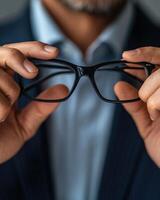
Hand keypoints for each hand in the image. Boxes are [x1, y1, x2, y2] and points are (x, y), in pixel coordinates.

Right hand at [0, 41, 67, 163]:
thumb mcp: (25, 125)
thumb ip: (41, 107)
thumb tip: (63, 88)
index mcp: (4, 83)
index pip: (18, 55)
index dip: (35, 49)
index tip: (55, 52)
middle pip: (6, 52)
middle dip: (21, 59)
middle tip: (33, 73)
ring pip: (0, 74)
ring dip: (9, 94)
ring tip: (3, 115)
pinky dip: (1, 109)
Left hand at [115, 47, 159, 166]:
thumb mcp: (147, 125)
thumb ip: (134, 105)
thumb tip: (119, 85)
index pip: (159, 60)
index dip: (143, 53)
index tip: (126, 56)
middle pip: (159, 65)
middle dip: (146, 86)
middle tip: (149, 107)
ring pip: (159, 77)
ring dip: (151, 99)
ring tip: (157, 115)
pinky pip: (159, 94)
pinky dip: (155, 103)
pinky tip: (159, 115)